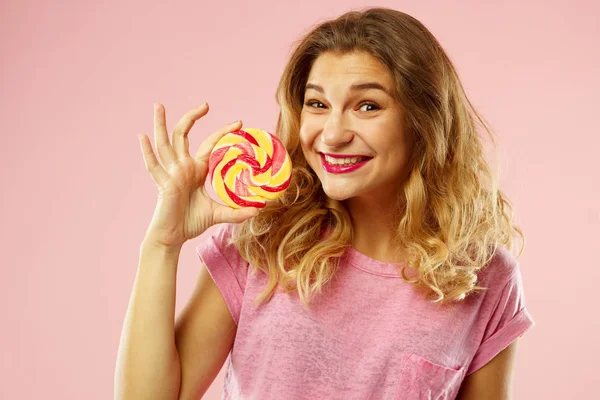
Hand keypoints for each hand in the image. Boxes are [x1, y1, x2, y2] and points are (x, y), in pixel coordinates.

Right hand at [138, 103, 259, 247]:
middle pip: (184, 135)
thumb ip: (237, 212)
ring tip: (159, 105)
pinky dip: (147, 152)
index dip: (222, 133)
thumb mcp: (218, 214)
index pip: (209, 145)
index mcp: (196, 170)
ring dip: (161, 124)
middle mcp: (182, 167)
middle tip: (206, 104)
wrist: (172, 237)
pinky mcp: (163, 183)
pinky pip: (154, 166)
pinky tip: (143, 137)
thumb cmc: (190, 223)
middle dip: (193, 118)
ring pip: (165, 143)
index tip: (239, 123)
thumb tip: (258, 209)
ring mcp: (171, 173)